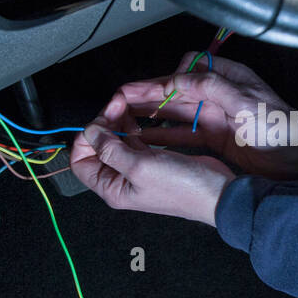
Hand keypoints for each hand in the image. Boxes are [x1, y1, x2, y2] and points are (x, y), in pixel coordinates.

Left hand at [70, 94, 234, 224]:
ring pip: (116, 140)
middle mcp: (121, 180)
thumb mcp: (140, 166)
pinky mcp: (153, 160)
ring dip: (118, 121)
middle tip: (117, 104)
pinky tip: (139, 117)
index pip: (80, 161)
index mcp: (112, 188)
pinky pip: (134, 140)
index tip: (100, 120)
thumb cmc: (182, 188)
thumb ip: (110, 149)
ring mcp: (137, 169)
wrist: (216, 193)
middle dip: (103, 123)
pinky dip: (133, 126)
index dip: (85, 138)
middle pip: (97, 147)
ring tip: (126, 105)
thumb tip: (90, 131)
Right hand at [110, 53, 297, 179]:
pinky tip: (146, 139)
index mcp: (228, 78)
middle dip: (146, 96)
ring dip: (150, 116)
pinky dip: (164, 135)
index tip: (143, 92)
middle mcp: (220, 95)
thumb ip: (211, 88)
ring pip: (175, 112)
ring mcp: (217, 116)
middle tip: (117, 102)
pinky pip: (183, 133)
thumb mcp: (246, 103)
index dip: (163, 80)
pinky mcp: (216, 137)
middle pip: (175, 91)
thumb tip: (179, 79)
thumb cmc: (283, 129)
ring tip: (123, 121)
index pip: (187, 70)